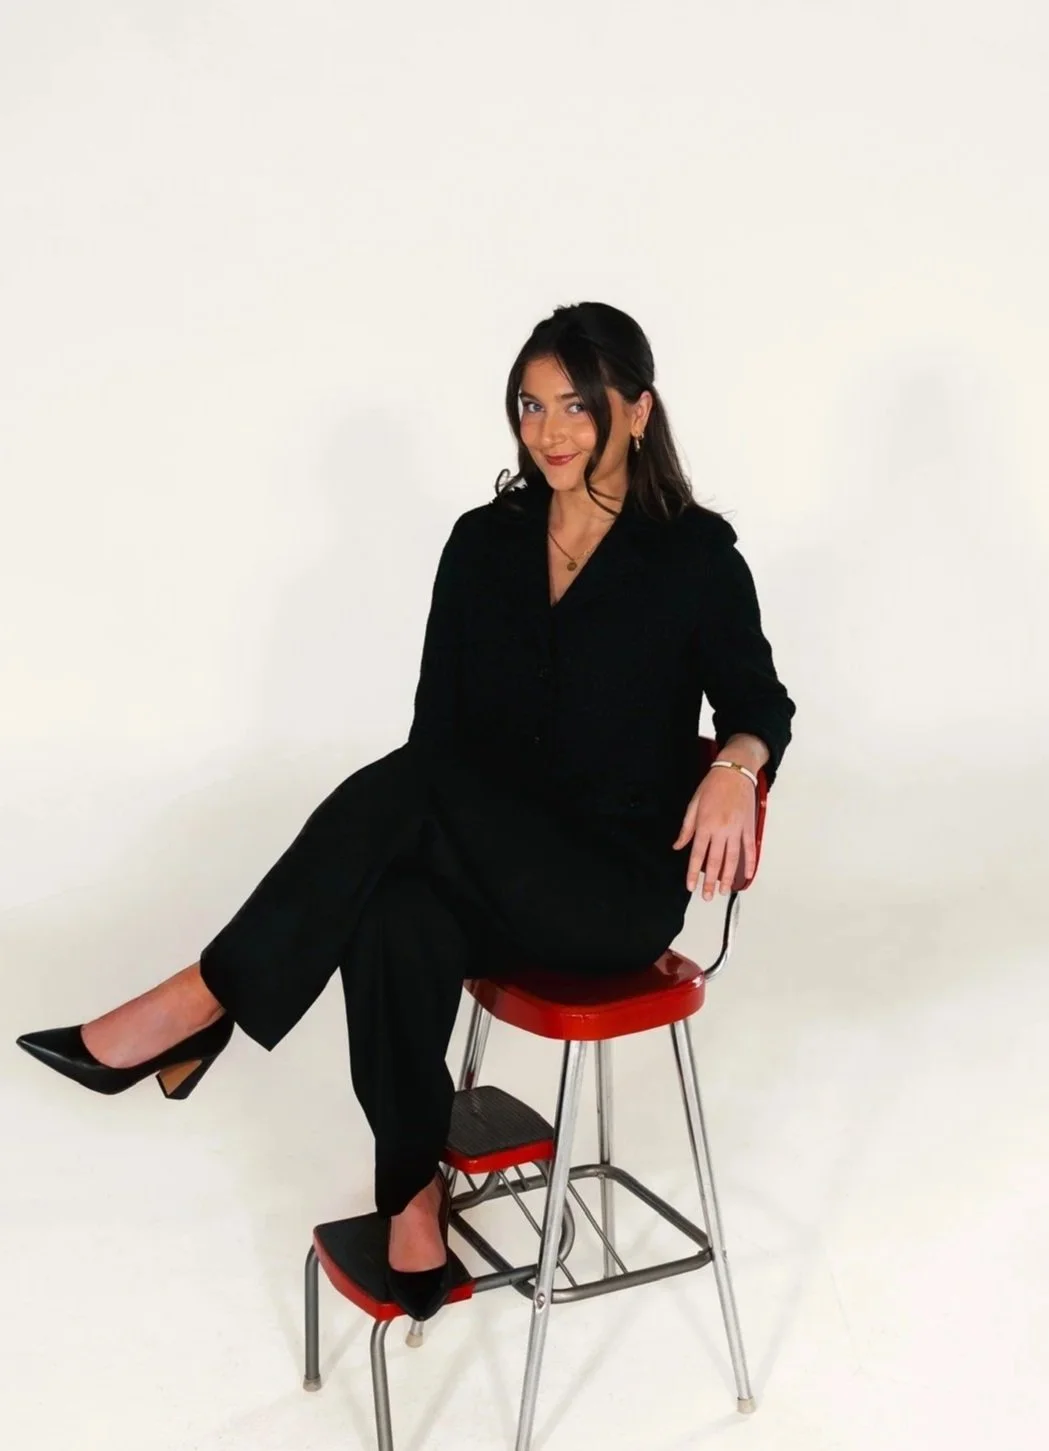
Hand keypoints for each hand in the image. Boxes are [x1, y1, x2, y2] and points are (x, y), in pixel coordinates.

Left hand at [672, 769, 756, 898]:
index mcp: (704, 825)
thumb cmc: (712, 786)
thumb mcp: (693, 805)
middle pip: (715, 861)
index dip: (693, 873)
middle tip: (707, 896)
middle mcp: (721, 831)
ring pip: (732, 859)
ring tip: (722, 891)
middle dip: (710, 881)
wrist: (734, 771)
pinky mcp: (748, 827)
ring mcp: (736, 830)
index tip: (691, 886)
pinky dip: (750, 863)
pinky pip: (750, 848)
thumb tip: (678, 846)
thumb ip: (686, 828)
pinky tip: (745, 875)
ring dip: (727, 877)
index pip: (697, 855)